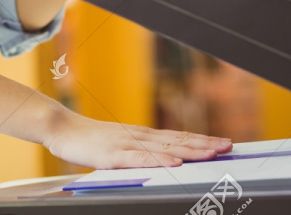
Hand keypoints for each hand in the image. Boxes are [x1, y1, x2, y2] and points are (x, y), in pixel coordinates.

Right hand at [44, 108, 231, 168]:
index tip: (225, 143)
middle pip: (177, 140)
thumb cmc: (89, 139)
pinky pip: (139, 158)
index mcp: (141, 135)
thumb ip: (140, 151)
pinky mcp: (112, 154)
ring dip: (190, 150)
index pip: (178, 137)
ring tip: (211, 153)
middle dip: (204, 144)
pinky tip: (173, 162)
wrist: (61, 129)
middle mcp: (138, 136)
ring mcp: (126, 143)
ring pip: (164, 147)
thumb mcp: (119, 144)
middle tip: (229, 146)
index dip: (202, 140)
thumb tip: (164, 158)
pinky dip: (158, 160)